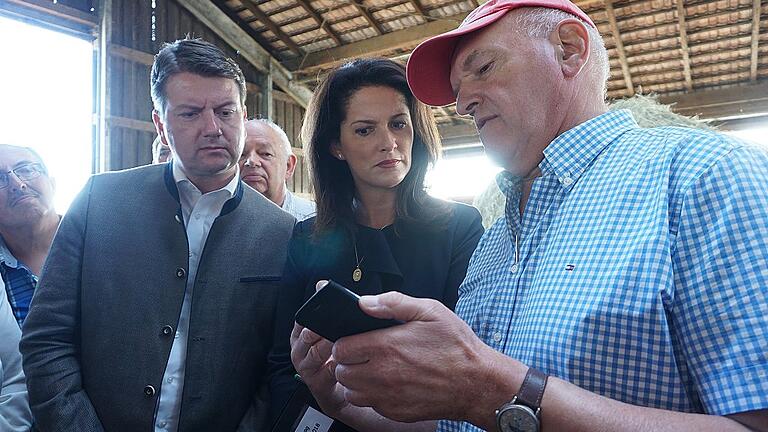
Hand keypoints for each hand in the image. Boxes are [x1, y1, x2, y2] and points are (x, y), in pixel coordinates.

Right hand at [289, 281, 349, 416]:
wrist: (342, 392)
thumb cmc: (339, 355)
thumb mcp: (332, 330)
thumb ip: (328, 309)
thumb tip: (320, 283)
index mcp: (301, 335)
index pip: (302, 320)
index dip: (312, 313)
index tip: (326, 308)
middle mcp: (299, 351)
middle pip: (306, 336)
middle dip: (319, 329)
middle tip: (334, 323)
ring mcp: (306, 369)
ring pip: (314, 354)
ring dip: (328, 346)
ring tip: (341, 340)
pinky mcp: (317, 385)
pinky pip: (327, 373)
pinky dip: (339, 366)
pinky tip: (349, 361)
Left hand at [330, 291, 507, 422]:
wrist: (477, 384)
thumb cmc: (456, 346)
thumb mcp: (430, 311)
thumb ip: (393, 302)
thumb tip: (365, 301)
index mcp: (386, 346)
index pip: (341, 348)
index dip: (345, 342)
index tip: (355, 340)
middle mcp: (382, 374)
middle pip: (341, 371)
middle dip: (348, 362)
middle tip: (365, 355)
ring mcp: (388, 397)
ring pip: (352, 391)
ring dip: (357, 381)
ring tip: (374, 370)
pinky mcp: (395, 412)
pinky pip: (370, 405)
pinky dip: (373, 396)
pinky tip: (389, 384)